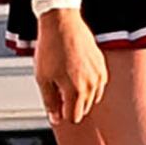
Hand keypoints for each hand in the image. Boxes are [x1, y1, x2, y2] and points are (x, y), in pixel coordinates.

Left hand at [31, 8, 103, 125]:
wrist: (62, 25)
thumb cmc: (50, 50)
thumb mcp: (42, 78)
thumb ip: (50, 101)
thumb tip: (55, 119)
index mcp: (76, 91)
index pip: (73, 116)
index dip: (62, 114)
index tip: (55, 106)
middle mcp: (92, 86)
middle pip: (83, 109)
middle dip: (70, 104)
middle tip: (56, 88)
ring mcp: (100, 76)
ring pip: (92, 98)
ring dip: (80, 95)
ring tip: (64, 79)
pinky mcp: (103, 67)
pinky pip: (98, 85)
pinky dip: (88, 85)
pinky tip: (76, 75)